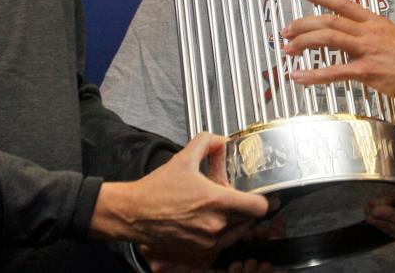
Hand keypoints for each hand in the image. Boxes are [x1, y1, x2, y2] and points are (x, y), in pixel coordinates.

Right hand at [92, 133, 268, 267]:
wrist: (133, 214)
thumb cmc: (156, 191)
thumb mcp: (183, 158)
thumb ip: (206, 143)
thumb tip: (220, 140)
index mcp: (216, 202)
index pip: (259, 207)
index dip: (262, 200)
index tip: (256, 194)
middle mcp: (215, 225)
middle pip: (249, 220)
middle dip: (244, 209)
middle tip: (233, 198)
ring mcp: (208, 242)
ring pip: (236, 233)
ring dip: (233, 222)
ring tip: (217, 210)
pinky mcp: (199, 253)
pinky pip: (221, 244)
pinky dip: (219, 234)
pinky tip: (206, 221)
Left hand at [281, 0, 394, 103]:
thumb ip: (375, 36)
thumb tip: (360, 39)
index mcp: (376, 22)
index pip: (344, 3)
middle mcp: (369, 32)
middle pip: (329, 20)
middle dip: (303, 24)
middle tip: (286, 30)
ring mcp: (368, 50)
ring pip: (329, 38)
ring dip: (304, 42)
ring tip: (288, 49)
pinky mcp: (368, 71)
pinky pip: (335, 71)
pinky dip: (313, 74)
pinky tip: (300, 76)